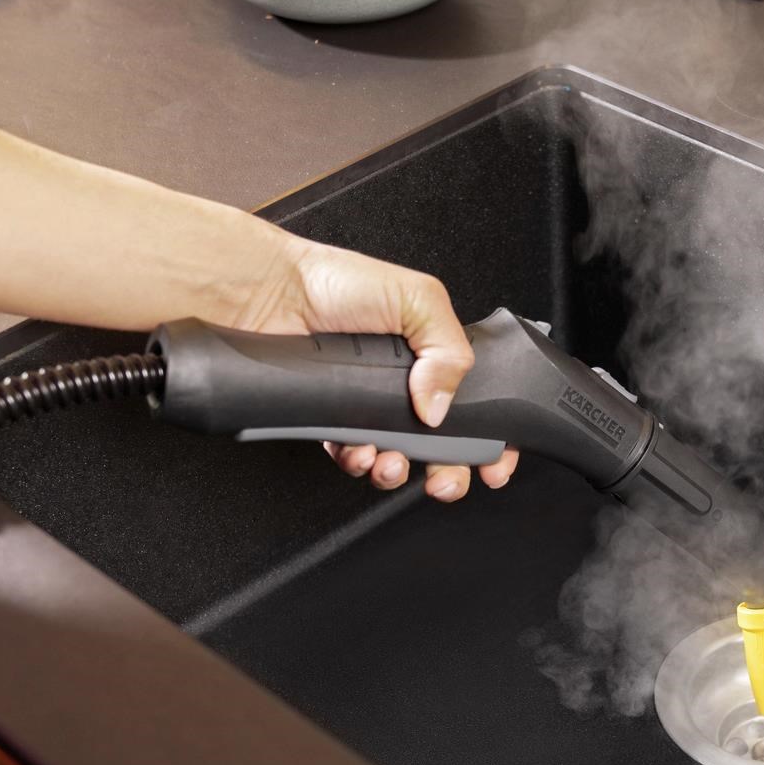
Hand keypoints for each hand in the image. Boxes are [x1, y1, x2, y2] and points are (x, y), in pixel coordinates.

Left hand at [250, 239, 518, 500]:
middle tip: (444, 482)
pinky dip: (360, 463)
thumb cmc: (337, 282)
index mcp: (434, 356)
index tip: (494, 466)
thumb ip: (449, 350)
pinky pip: (354, 457)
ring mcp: (369, 406)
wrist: (269, 294)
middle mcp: (406, 385)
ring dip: (399, 471)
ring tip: (391, 463)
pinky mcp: (333, 421)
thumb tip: (441, 408)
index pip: (477, 404)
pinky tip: (359, 451)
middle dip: (449, 473)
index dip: (492, 439)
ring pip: (398, 458)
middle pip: (441, 445)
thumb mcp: (418, 298)